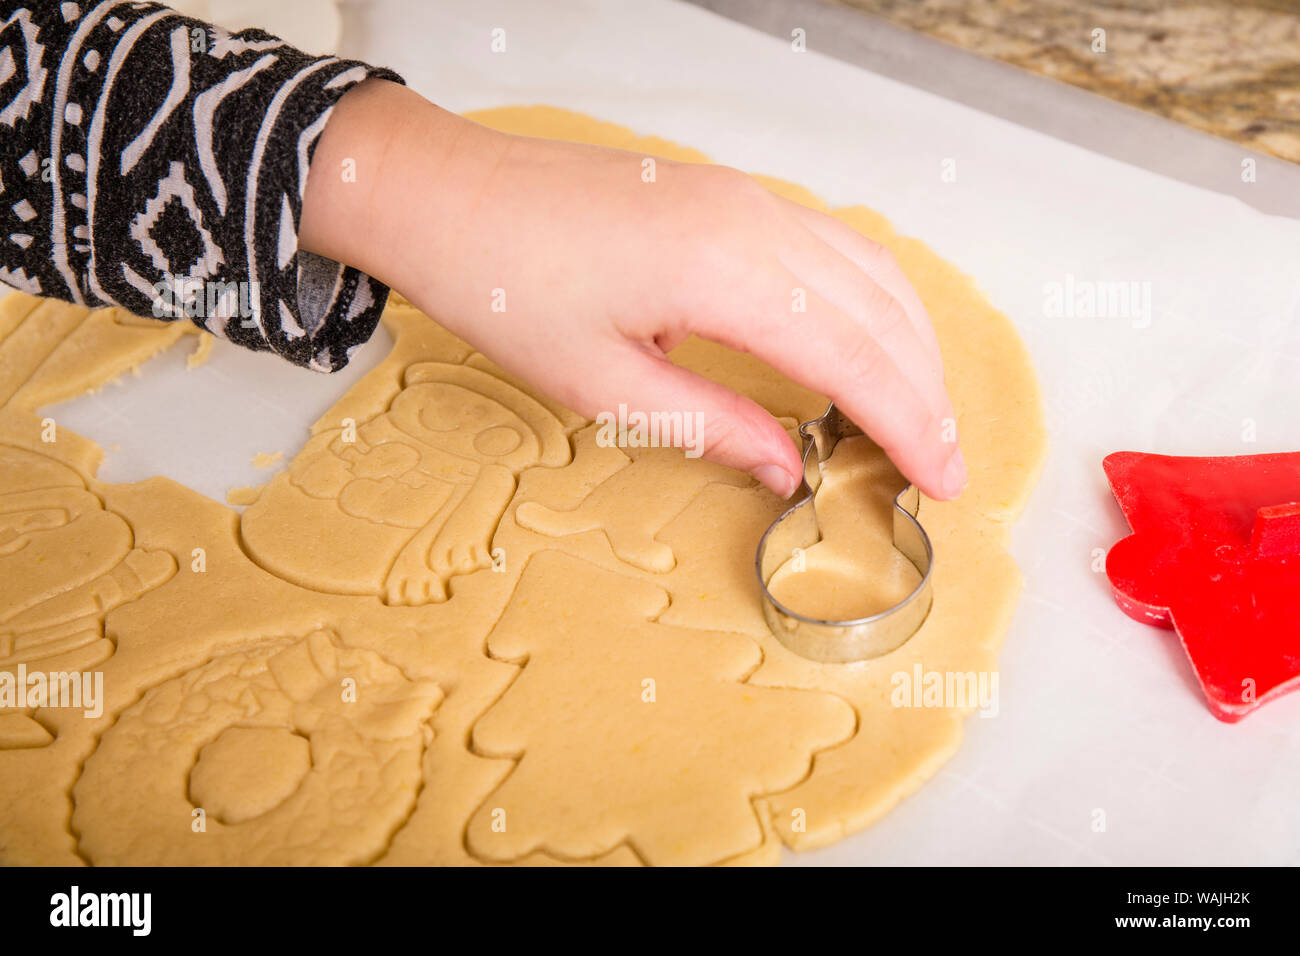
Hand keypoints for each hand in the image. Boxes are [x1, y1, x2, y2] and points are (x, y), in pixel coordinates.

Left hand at [302, 81, 964, 499]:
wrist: (448, 194)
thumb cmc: (504, 286)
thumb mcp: (602, 384)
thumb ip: (711, 425)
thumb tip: (787, 468)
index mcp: (726, 272)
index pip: (855, 357)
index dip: (908, 424)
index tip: (939, 479)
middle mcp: (756, 222)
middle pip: (881, 312)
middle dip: (924, 392)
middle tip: (941, 463)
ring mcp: (747, 198)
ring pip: (869, 270)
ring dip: (907, 344)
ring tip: (918, 414)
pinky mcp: (730, 195)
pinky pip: (832, 246)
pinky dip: (870, 301)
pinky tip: (869, 343)